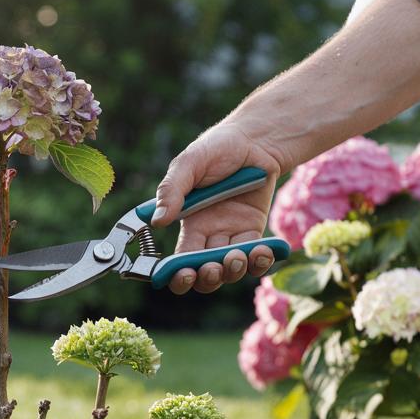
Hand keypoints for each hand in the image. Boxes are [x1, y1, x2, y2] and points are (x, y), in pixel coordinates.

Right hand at [151, 123, 284, 293]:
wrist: (256, 139)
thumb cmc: (218, 147)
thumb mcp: (189, 163)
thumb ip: (172, 190)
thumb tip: (157, 220)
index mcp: (189, 224)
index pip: (179, 260)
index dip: (177, 275)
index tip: (182, 274)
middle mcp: (209, 234)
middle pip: (204, 272)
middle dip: (206, 278)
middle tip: (211, 268)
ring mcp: (234, 234)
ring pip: (231, 269)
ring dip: (233, 271)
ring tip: (237, 257)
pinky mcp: (256, 230)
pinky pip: (256, 256)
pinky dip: (259, 261)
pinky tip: (262, 252)